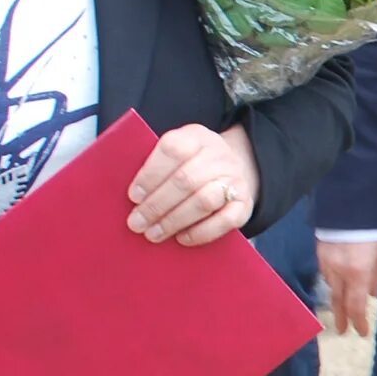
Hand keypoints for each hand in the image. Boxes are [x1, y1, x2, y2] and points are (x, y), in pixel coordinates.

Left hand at [128, 123, 260, 246]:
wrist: (229, 171)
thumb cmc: (187, 166)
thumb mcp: (173, 155)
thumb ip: (154, 167)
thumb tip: (132, 198)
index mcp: (196, 136)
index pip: (173, 149)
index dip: (151, 174)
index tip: (133, 196)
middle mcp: (219, 155)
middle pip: (186, 180)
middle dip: (157, 205)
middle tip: (136, 223)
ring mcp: (235, 179)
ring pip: (204, 201)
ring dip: (174, 220)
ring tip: (153, 234)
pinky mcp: (245, 203)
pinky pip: (225, 221)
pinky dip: (201, 232)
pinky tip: (181, 239)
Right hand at [318, 237, 376, 336]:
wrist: (351, 204)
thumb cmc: (375, 229)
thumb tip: (373, 293)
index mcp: (358, 273)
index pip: (356, 306)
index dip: (358, 321)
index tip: (362, 332)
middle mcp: (338, 272)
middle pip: (338, 301)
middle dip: (342, 317)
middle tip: (342, 330)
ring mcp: (326, 262)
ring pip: (330, 287)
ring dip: (337, 299)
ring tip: (341, 308)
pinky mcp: (319, 253)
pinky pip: (325, 273)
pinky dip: (332, 281)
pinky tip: (337, 283)